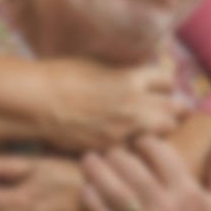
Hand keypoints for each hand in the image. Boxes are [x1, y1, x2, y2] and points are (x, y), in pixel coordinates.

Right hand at [38, 59, 184, 150]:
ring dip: (161, 127)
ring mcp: (125, 127)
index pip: (168, 81)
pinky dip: (139, 144)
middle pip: (175, 108)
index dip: (164, 85)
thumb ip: (125, 69)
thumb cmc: (61, 75)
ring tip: (152, 126)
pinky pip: (139, 148)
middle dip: (172, 108)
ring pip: (165, 130)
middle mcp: (135, 103)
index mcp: (132, 78)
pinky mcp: (112, 146)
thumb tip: (141, 69)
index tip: (159, 88)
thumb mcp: (99, 63)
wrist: (35, 101)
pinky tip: (131, 141)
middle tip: (164, 110)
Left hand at [81, 134, 210, 210]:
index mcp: (189, 194)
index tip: (138, 139)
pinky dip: (94, 205)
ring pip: (116, 194)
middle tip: (108, 147)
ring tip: (88, 160)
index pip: (161, 156)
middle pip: (133, 171)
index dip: (146, 142)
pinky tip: (85, 190)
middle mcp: (167, 210)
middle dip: (117, 154)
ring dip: (98, 173)